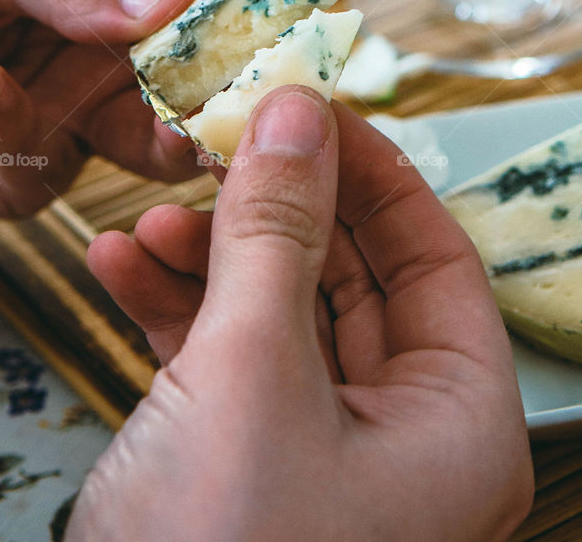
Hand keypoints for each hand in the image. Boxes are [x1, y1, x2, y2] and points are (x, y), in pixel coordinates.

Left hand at [0, 0, 269, 221]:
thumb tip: (177, 1)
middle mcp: (98, 23)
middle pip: (195, 50)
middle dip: (232, 68)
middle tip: (272, 86)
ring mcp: (66, 97)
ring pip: (151, 128)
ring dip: (166, 131)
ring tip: (178, 133)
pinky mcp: (22, 166)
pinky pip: (52, 164)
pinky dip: (24, 132)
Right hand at [71, 88, 532, 541]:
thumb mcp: (250, 373)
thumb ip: (276, 233)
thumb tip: (298, 115)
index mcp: (459, 425)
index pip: (435, 256)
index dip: (373, 171)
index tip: (314, 107)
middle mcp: (408, 443)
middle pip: (351, 280)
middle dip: (276, 209)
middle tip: (223, 144)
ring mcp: (329, 461)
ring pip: (282, 317)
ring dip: (211, 258)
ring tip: (149, 215)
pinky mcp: (256, 474)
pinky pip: (231, 366)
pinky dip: (177, 314)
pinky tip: (122, 268)